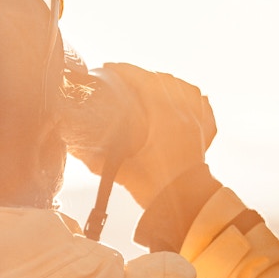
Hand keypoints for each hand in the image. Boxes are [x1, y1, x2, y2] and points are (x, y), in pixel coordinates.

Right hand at [68, 63, 215, 208]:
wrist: (187, 209)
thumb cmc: (157, 190)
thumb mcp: (124, 170)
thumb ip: (97, 159)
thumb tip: (74, 149)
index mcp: (165, 117)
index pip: (144, 80)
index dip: (124, 71)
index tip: (109, 68)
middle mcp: (184, 115)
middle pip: (163, 80)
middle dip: (140, 75)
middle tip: (122, 77)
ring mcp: (197, 124)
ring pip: (184, 89)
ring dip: (164, 82)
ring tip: (147, 84)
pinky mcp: (203, 135)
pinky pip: (201, 106)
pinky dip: (190, 97)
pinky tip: (181, 97)